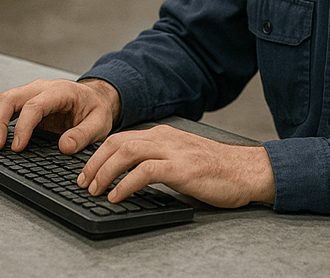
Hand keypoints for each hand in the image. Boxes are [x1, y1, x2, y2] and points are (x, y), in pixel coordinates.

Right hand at [0, 77, 121, 153]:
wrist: (96, 99)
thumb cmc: (96, 109)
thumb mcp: (99, 123)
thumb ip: (84, 135)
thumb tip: (65, 147)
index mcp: (61, 91)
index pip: (35, 105)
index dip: (23, 126)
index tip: (17, 147)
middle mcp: (43, 88)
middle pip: (11, 97)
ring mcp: (33, 93)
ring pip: (4, 99)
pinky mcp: (27, 101)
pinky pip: (6, 106)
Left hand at [77, 124, 275, 207]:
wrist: (246, 171)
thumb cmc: (216, 169)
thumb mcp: (181, 159)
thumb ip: (159, 160)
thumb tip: (130, 175)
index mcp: (164, 134)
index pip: (122, 137)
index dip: (100, 153)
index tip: (87, 170)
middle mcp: (165, 138)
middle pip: (119, 142)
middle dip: (95, 162)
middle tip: (83, 182)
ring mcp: (174, 151)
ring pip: (128, 152)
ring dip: (105, 171)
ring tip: (95, 189)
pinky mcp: (182, 169)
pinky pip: (146, 171)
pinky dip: (126, 183)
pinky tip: (117, 195)